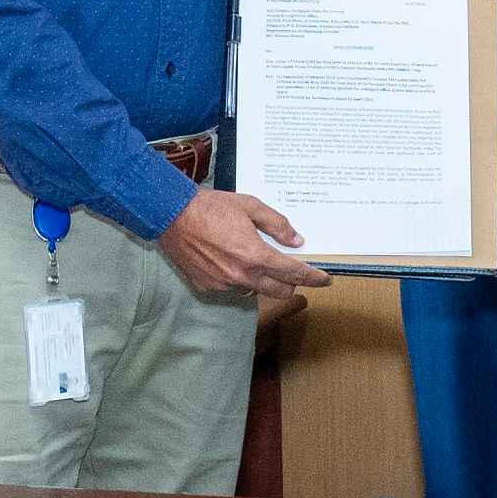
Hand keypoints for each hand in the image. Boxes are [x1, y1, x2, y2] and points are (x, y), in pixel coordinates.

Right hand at [158, 188, 328, 297]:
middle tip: (291, 269)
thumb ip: (277, 225)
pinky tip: (228, 259)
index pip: (293, 273)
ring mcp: (224, 284)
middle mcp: (242, 275)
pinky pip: (232, 287)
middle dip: (291, 282)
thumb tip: (296, 240)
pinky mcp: (208, 287)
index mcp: (255, 255)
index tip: (324, 279)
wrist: (171, 215)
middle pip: (280, 291)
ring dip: (261, 279)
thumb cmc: (210, 207)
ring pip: (255, 290)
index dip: (313, 277)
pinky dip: (237, 278)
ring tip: (251, 257)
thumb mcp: (250, 206)